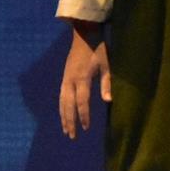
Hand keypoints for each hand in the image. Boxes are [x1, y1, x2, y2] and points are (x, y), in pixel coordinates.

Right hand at [58, 20, 109, 138]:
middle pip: (68, 105)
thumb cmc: (98, 49)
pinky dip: (62, 107)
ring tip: (66, 130)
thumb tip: (108, 101)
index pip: (82, 102)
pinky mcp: (64, 77)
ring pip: (62, 102)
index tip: (86, 128)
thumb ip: (106, 83)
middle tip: (72, 136)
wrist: (84, 34)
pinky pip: (61, 96)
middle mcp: (70, 80)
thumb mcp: (107, 64)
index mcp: (82, 78)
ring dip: (63, 117)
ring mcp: (65, 78)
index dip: (84, 116)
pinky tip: (64, 114)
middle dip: (70, 121)